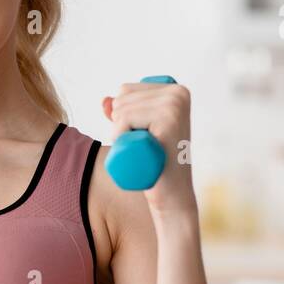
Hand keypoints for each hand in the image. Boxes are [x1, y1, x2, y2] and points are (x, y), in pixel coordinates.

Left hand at [103, 80, 195, 215]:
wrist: (171, 194)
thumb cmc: (154, 163)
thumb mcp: (139, 131)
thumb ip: (123, 112)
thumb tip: (104, 100)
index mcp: (175, 90)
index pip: (125, 90)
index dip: (122, 115)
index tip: (144, 135)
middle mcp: (178, 93)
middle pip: (121, 99)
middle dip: (121, 125)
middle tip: (145, 146)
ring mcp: (175, 106)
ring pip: (120, 111)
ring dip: (121, 134)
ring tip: (145, 149)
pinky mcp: (169, 122)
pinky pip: (124, 120)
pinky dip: (121, 136)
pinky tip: (142, 150)